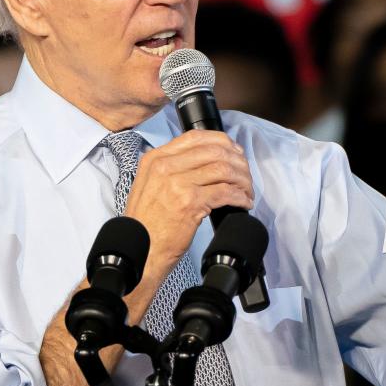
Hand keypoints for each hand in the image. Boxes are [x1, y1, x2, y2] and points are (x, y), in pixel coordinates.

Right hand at [124, 130, 252, 279]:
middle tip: (245, 175)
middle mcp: (165, 166)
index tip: (234, 153)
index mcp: (156, 158)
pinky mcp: (190, 202)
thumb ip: (171, 167)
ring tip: (246, 191)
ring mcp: (177, 183)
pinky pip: (225, 192)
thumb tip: (204, 159)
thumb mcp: (150, 184)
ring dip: (242, 180)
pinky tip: (243, 203)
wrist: (139, 248)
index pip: (196, 136)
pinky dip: (240, 197)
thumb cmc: (147, 221)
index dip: (222, 142)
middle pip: (214, 150)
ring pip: (223, 169)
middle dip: (237, 162)